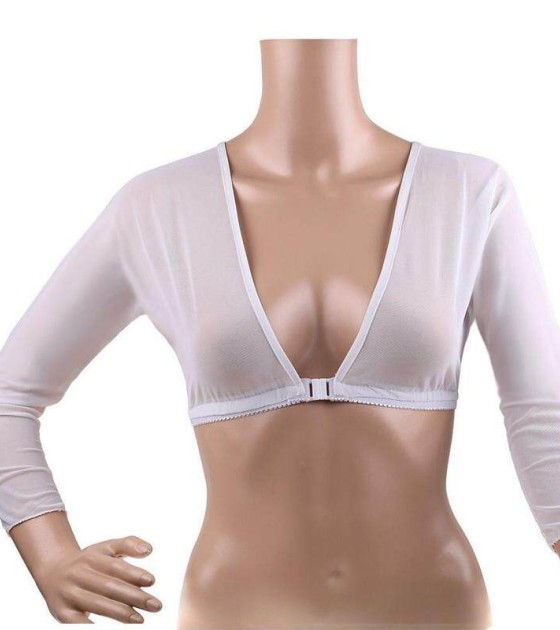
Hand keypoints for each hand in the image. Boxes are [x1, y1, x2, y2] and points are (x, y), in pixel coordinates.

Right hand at [35, 535, 161, 623]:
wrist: (52, 571)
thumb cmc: (88, 561)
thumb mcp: (106, 547)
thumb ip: (128, 544)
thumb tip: (149, 550)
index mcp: (92, 557)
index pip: (115, 566)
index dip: (133, 573)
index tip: (151, 581)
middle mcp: (79, 574)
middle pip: (109, 586)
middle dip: (134, 597)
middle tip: (156, 605)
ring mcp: (69, 594)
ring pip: (97, 604)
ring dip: (120, 613)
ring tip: (140, 619)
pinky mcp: (61, 613)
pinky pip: (78, 623)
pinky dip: (92, 627)